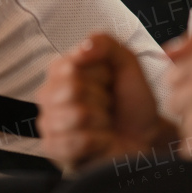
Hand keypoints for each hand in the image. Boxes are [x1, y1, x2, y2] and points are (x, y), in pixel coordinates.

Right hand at [36, 34, 166, 172]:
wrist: (144, 136)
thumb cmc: (131, 102)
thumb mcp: (126, 63)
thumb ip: (104, 44)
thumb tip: (83, 48)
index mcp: (60, 69)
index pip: (73, 66)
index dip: (100, 75)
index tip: (109, 82)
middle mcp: (48, 93)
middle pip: (73, 89)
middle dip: (102, 99)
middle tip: (108, 105)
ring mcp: (47, 122)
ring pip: (76, 115)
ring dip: (102, 122)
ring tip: (104, 123)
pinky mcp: (52, 148)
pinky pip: (73, 142)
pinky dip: (96, 142)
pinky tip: (99, 140)